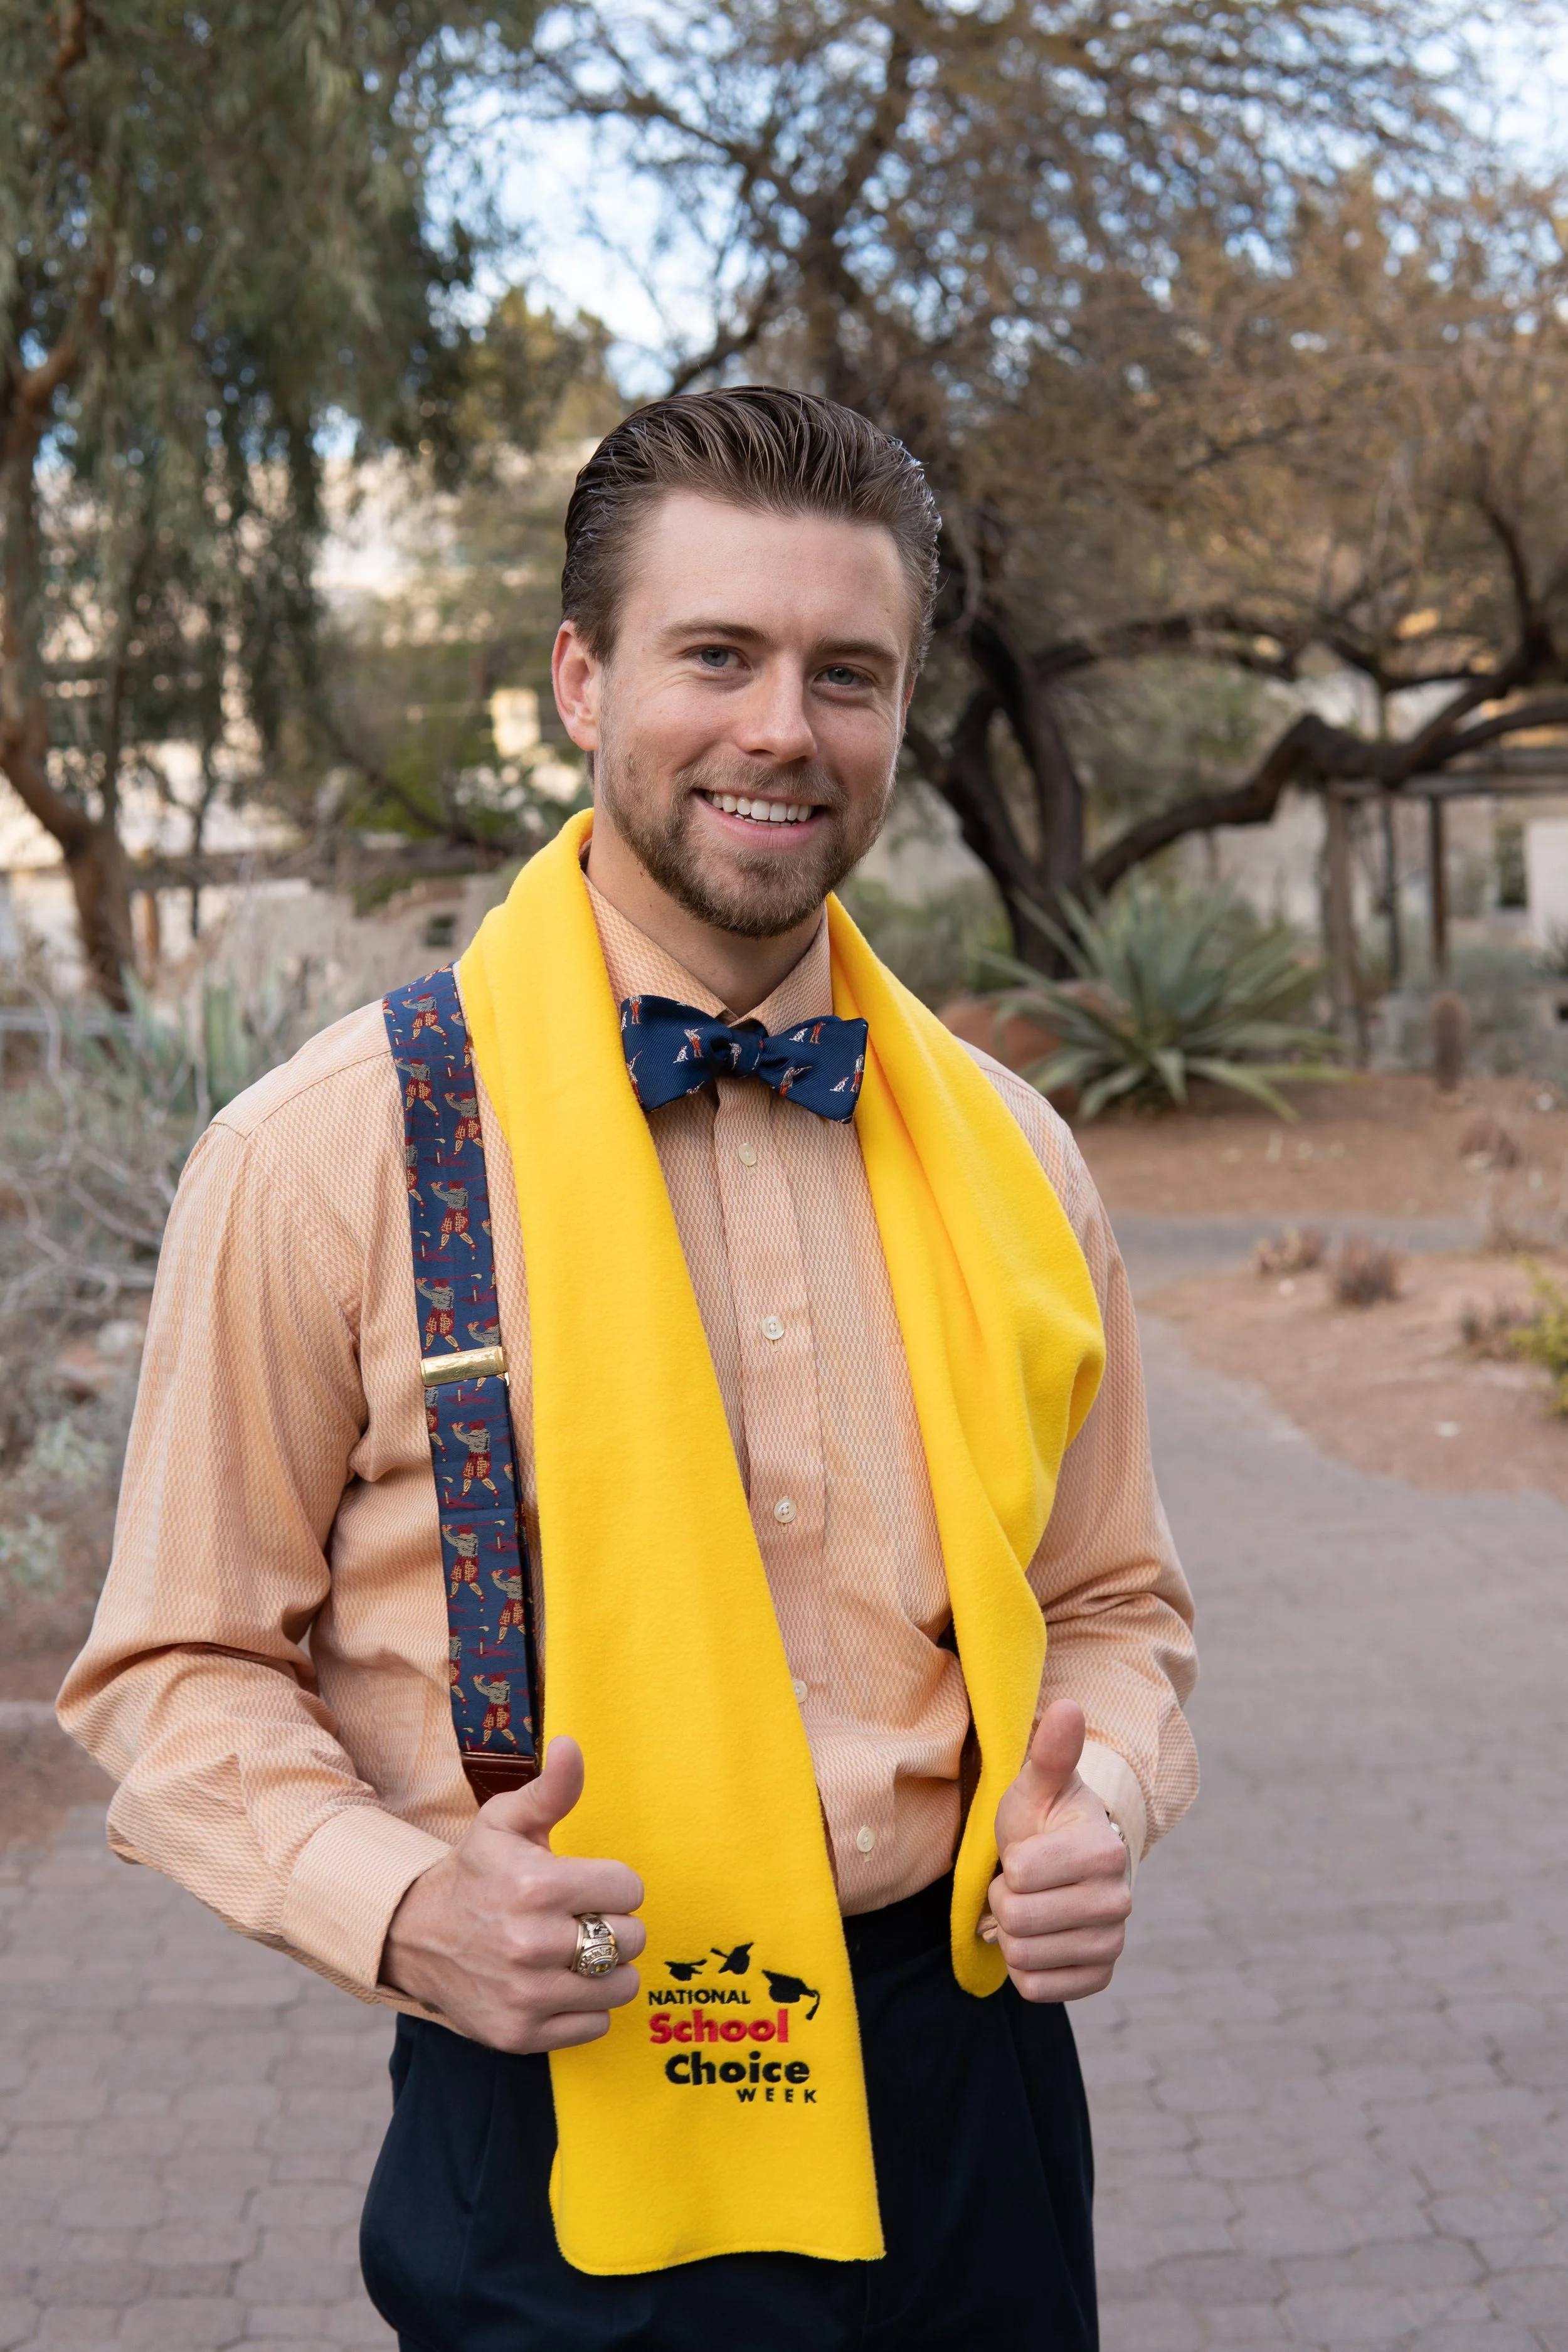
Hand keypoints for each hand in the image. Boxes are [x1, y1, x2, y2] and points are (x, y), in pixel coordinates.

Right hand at [381, 1735, 644, 2052]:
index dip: (614, 1884)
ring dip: (607, 1970)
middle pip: (631, 1938)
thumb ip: (551, 1789)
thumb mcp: (505, 1822)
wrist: (415, 1936)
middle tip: (583, 1918)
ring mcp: (526, 1995)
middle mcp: (532, 1943)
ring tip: (576, 1952)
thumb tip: (572, 1746)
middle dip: (614, 1924)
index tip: (589, 1885)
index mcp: (536, 1885)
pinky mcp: (521, 2034)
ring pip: (621, 1986)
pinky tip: (559, 1985)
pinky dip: (586, 2008)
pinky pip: (595, 2026)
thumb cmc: (475, 1873)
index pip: (629, 1888)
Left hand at [986, 1700, 1131, 2002]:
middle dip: (1004, 1900)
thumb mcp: (1037, 1784)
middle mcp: (1119, 1902)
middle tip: (1020, 1882)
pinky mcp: (1100, 1977)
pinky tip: (1039, 1938)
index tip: (1021, 1853)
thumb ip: (1050, 1752)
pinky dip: (1024, 1967)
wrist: (1069, 1865)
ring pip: (1022, 1955)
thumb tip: (1067, 1706)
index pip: (1018, 1874)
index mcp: (1105, 1851)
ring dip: (1011, 1932)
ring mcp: (1113, 1944)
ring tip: (1029, 1905)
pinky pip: (1036, 1988)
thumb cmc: (1044, 1820)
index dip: (1006, 1865)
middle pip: (1017, 1919)